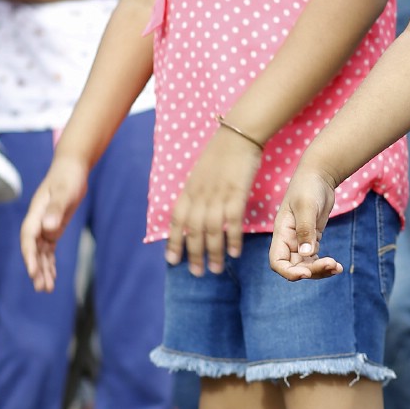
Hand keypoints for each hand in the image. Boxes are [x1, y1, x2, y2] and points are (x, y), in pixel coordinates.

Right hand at [21, 154, 89, 291]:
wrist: (71, 169)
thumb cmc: (67, 178)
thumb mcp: (64, 192)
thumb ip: (56, 209)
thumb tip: (48, 228)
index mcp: (36, 213)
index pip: (29, 238)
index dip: (29, 255)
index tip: (32, 271)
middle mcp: (38, 222)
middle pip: (34, 250)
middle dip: (36, 269)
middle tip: (42, 288)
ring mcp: (45, 226)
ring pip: (41, 252)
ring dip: (43, 270)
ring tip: (46, 289)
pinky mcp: (53, 228)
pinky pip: (49, 249)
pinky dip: (50, 262)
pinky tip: (52, 276)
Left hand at [166, 127, 262, 277]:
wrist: (238, 135)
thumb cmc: (220, 153)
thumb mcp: (199, 173)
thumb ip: (195, 193)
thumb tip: (193, 213)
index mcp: (189, 190)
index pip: (176, 220)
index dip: (173, 241)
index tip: (171, 261)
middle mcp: (200, 195)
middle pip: (193, 230)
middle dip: (193, 253)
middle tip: (197, 273)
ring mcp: (217, 194)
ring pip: (211, 229)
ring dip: (213, 252)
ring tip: (216, 269)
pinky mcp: (236, 192)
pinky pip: (232, 221)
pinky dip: (232, 238)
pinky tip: (235, 251)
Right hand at [270, 168, 340, 278]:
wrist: (319, 175)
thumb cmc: (308, 186)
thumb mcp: (306, 206)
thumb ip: (305, 229)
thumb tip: (307, 253)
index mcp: (281, 233)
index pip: (277, 262)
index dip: (289, 272)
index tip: (307, 274)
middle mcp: (288, 240)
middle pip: (294, 267)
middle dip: (312, 270)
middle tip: (332, 265)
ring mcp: (300, 241)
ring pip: (306, 265)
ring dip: (320, 271)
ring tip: (337, 268)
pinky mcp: (312, 239)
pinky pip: (315, 258)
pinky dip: (325, 265)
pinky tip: (338, 267)